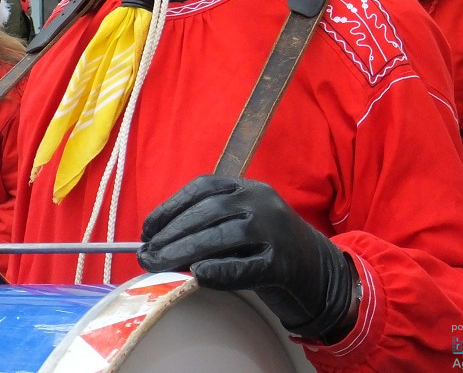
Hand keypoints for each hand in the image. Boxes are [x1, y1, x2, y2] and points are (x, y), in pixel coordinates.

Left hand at [138, 176, 355, 340]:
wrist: (316, 268)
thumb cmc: (266, 245)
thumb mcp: (242, 221)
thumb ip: (209, 224)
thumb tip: (158, 240)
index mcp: (250, 188)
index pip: (204, 187)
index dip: (171, 207)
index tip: (146, 229)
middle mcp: (264, 203)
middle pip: (211, 212)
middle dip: (172, 233)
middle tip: (146, 254)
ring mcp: (276, 233)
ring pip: (225, 236)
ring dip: (187, 251)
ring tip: (160, 265)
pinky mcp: (283, 265)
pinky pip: (247, 267)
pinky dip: (221, 271)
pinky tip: (199, 274)